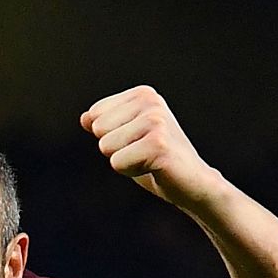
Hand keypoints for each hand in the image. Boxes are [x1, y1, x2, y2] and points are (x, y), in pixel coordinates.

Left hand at [81, 86, 223, 209]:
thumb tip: (84, 117)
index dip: (110, 135)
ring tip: (149, 159)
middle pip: (98, 129)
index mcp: (143, 94)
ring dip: (124, 160)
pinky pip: (116, 162)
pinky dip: (131, 171)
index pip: (94, 114)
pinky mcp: (158, 145)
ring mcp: (156, 122)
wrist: (193, 183)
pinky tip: (154, 168)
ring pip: (105, 146)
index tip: (137, 141)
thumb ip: (106, 123)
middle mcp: (151, 102)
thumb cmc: (157, 160)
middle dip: (115, 148)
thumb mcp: (127, 137)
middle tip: (143, 152)